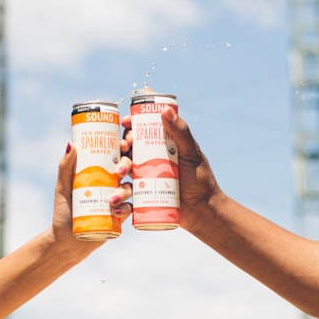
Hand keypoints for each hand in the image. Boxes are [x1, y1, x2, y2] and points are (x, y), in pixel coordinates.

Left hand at [52, 143, 132, 251]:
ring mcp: (118, 199)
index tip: (123, 143)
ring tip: (111, 200)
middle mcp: (112, 183)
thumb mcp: (63, 187)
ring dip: (124, 191)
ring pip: (130, 188)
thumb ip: (65, 167)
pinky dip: (125, 209)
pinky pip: (130, 209)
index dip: (125, 146)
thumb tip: (71, 144)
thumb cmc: (64, 211)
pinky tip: (115, 212)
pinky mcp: (121, 216)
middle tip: (119, 171)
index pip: (116, 154)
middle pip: (128, 168)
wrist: (67, 240)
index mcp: (101, 172)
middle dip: (128, 166)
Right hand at [121, 107, 220, 232]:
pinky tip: (115, 199)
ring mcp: (144, 178)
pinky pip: (125, 194)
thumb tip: (166, 109)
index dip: (129, 125)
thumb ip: (180, 132)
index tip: (125, 123)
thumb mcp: (190, 153)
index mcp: (159, 146)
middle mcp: (149, 160)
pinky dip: (117, 195)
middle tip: (125, 149)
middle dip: (121, 148)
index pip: (140, 132)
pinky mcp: (142, 196)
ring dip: (117, 171)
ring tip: (121, 174)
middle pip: (127, 150)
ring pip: (123, 171)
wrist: (202, 209)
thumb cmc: (200, 178)